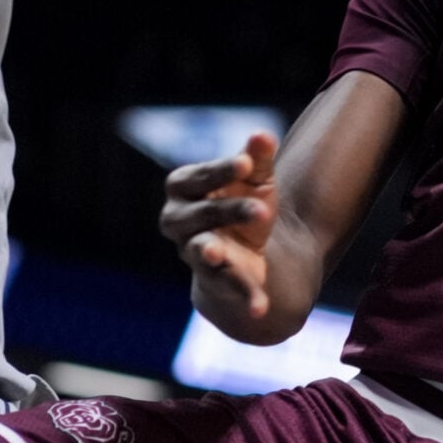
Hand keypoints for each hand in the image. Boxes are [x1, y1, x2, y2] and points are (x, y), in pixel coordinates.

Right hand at [160, 132, 277, 323]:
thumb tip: (263, 135)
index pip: (197, 177)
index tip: (245, 163)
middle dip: (228, 210)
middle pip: (199, 214)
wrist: (247, 247)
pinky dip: (244, 296)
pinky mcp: (213, 282)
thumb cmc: (244, 200)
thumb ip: (257, 158)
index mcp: (184, 188)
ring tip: (220, 254)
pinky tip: (261, 307)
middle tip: (262, 208)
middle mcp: (179, 222)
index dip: (219, 170)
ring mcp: (194, 253)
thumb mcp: (255, 178)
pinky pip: (226, 288)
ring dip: (213, 254)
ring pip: (202, 252)